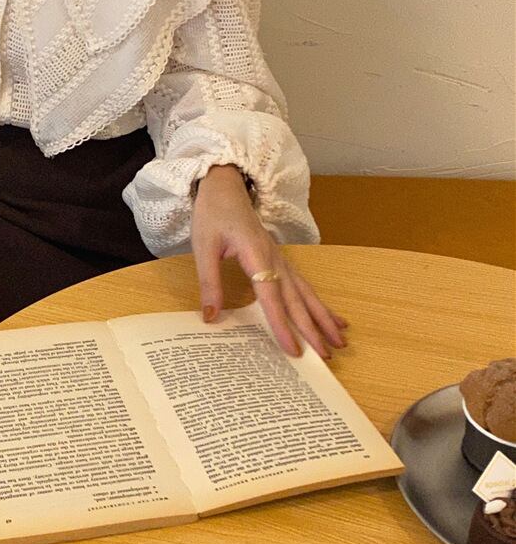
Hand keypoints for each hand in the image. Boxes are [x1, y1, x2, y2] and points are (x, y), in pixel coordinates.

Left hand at [190, 164, 348, 359]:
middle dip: (312, 329)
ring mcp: (281, 258)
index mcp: (256, 254)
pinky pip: (304, 285)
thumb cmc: (213, 214)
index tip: (293, 349)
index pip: (271, 296)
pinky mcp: (280, 259)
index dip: (282, 324)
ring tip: (340, 342)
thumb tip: (211, 317)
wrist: (225, 187)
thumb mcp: (203, 246)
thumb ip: (209, 282)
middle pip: (296, 298)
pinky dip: (319, 304)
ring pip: (306, 292)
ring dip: (323, 318)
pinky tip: (334, 319)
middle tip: (326, 357)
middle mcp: (275, 258)